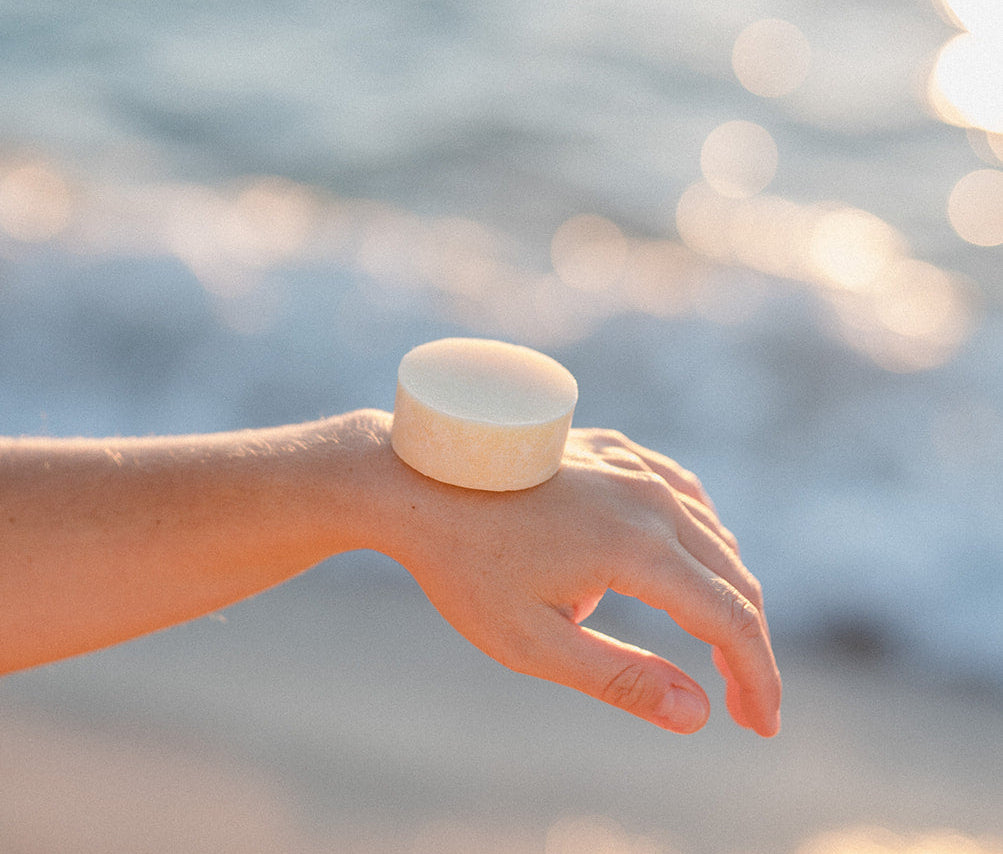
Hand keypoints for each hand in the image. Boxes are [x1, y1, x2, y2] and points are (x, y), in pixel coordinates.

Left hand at [367, 420, 780, 735]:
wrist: (414, 480)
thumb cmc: (464, 567)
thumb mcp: (534, 643)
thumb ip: (621, 678)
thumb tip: (699, 715)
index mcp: (637, 549)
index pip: (730, 620)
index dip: (757, 678)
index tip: (762, 727)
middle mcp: (650, 500)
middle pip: (734, 579)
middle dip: (748, 647)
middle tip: (743, 705)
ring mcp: (634, 467)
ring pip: (715, 536)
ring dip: (728, 594)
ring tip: (718, 649)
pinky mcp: (616, 450)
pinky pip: (685, 494)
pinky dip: (704, 540)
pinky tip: (693, 563)